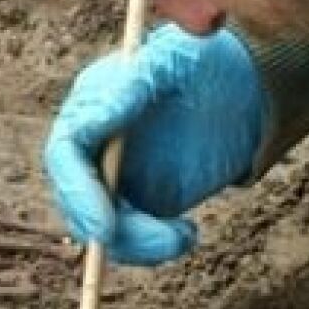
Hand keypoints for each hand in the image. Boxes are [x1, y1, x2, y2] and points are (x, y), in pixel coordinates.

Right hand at [42, 25, 265, 264]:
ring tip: (183, 236)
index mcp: (91, 107)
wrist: (243, 85)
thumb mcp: (170, 61)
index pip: (66, 153)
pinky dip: (156, 247)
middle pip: (77, 200)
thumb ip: (128, 88)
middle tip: (150, 240)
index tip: (105, 225)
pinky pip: (134, 238)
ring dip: (137, 244)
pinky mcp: (143, 202)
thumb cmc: (201, 60)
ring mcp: (117, 178)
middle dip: (107, 228)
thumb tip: (89, 121)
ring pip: (104, 228)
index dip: (78, 192)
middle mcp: (95, 147)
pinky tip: (187, 234)